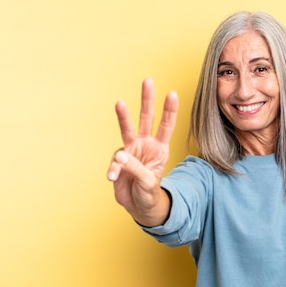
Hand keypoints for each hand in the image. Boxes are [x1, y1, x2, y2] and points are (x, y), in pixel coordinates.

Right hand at [107, 78, 178, 223]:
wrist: (139, 206)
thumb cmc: (149, 192)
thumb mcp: (149, 183)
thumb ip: (136, 169)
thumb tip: (121, 156)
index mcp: (160, 149)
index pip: (166, 126)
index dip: (169, 111)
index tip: (172, 93)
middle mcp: (146, 145)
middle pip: (147, 118)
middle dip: (147, 100)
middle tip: (148, 80)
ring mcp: (131, 151)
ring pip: (127, 129)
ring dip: (123, 116)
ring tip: (120, 102)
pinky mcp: (119, 160)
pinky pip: (115, 162)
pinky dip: (114, 169)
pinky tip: (113, 178)